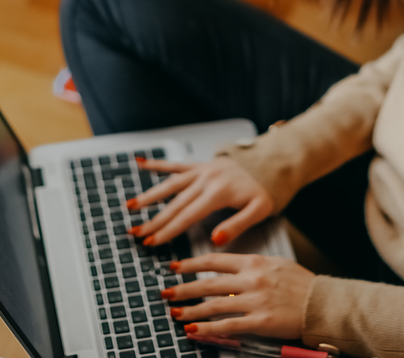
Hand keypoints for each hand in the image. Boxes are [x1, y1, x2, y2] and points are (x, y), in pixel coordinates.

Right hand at [128, 157, 273, 246]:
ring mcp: (201, 170)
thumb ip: (237, 225)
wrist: (271, 162)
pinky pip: (176, 164)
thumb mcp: (260, 210)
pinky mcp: (201, 164)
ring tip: (131, 207)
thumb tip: (215, 239)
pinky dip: (158, 164)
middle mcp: (206, 179)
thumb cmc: (266, 188)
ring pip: (170, 184)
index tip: (152, 241)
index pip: (187, 216)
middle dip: (154, 220)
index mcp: (218, 193)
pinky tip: (141, 163)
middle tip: (136, 233)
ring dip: (150, 195)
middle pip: (174, 203)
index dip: (168, 230)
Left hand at [163, 253, 314, 338]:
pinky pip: (228, 326)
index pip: (214, 261)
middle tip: (166, 292)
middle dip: (183, 288)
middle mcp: (251, 279)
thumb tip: (228, 272)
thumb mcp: (275, 265)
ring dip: (190, 310)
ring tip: (175, 313)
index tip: (175, 267)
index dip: (191, 264)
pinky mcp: (260, 322)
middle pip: (208, 283)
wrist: (322, 303)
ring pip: (214, 305)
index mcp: (254, 262)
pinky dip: (207, 329)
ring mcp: (255, 301)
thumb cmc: (302, 285)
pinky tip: (193, 330)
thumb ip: (251, 267)